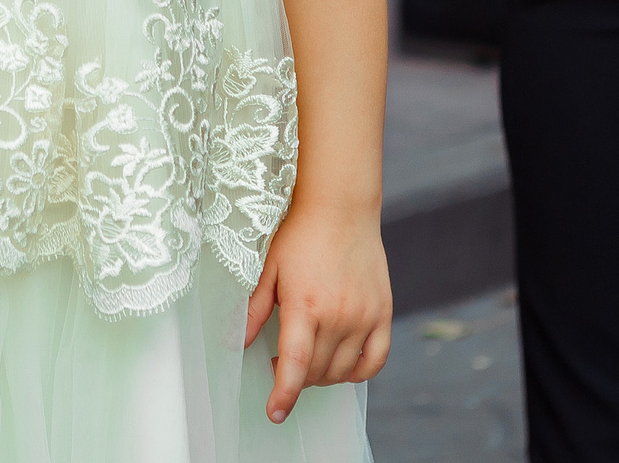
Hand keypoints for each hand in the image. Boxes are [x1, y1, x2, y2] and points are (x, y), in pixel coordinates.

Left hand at [246, 204, 393, 423]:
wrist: (341, 206)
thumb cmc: (300, 234)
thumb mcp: (268, 268)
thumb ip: (254, 309)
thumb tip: (235, 342)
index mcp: (305, 305)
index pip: (296, 364)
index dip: (284, 394)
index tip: (275, 412)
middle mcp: (338, 315)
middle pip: (317, 371)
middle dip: (297, 378)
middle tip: (282, 362)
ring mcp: (364, 315)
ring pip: (343, 370)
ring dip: (323, 375)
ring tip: (309, 357)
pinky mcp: (383, 312)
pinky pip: (376, 360)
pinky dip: (359, 372)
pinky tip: (343, 366)